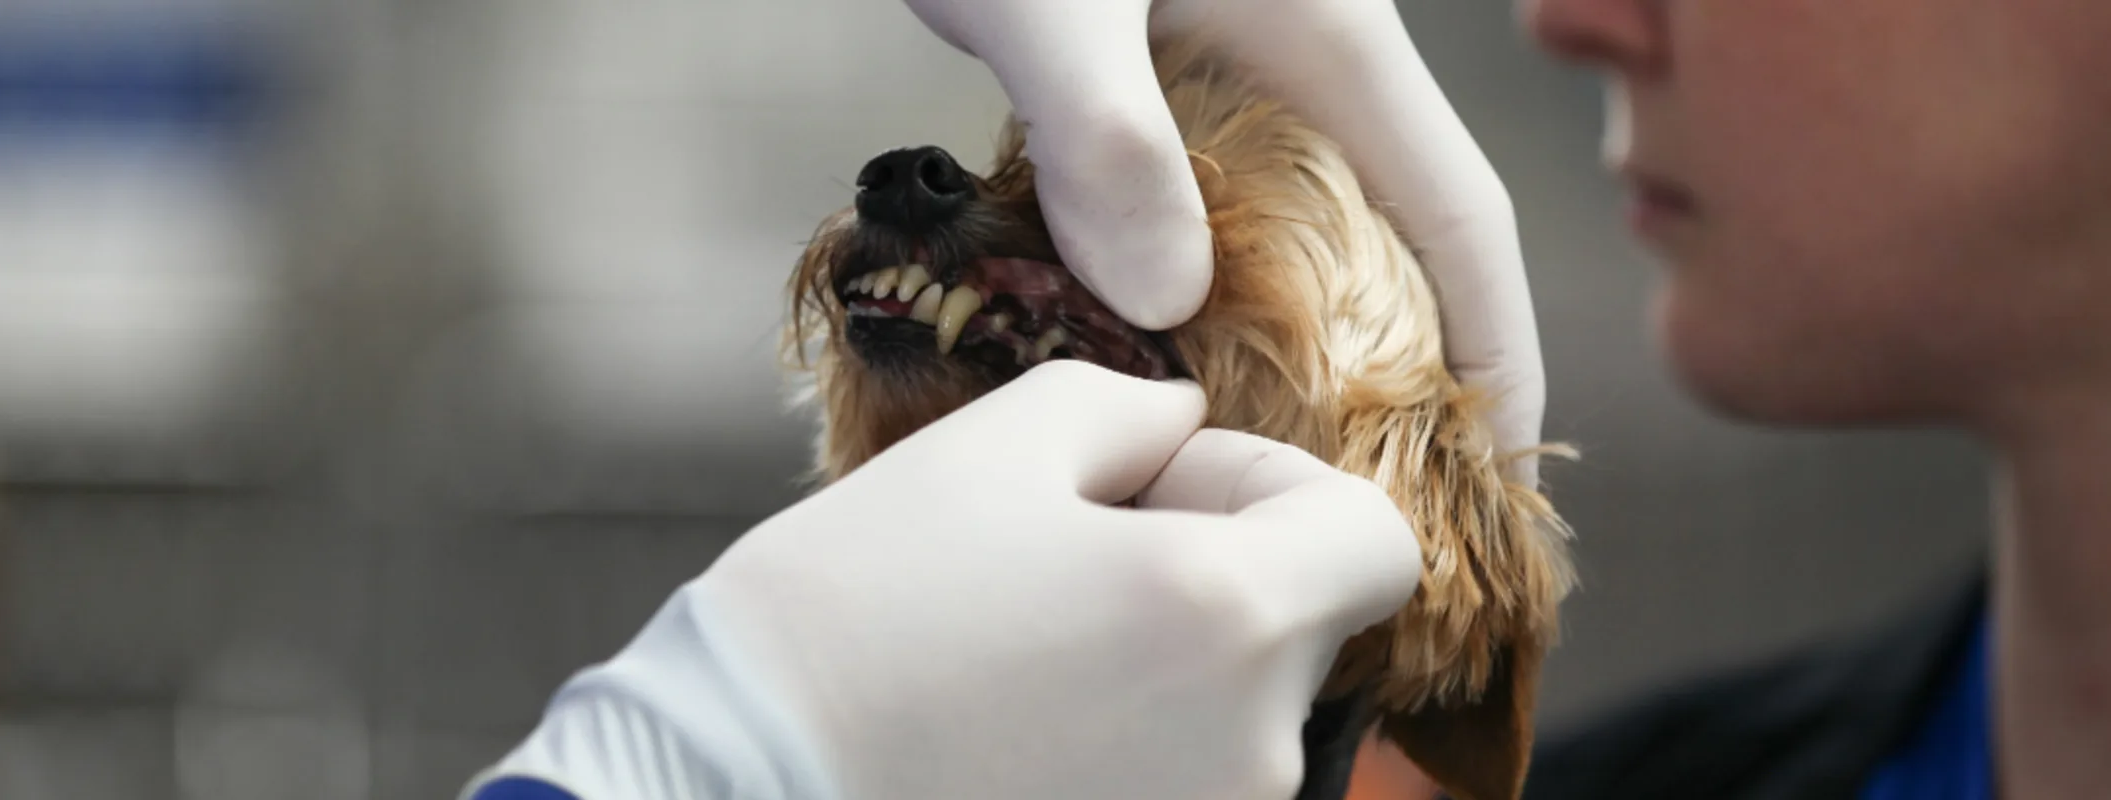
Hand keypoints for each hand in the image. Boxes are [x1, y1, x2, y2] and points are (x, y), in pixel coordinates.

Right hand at [465, 362, 1423, 799]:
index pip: (1375, 543)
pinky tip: (1011, 728)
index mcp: (1230, 616)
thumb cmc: (850, 615)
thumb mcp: (990, 450)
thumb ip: (1131, 409)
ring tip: (1021, 655)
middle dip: (1213, 578)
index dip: (1278, 493)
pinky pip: (1174, 787)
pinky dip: (1123, 752)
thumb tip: (1187, 428)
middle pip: (1302, 634)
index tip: (1160, 492)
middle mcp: (1250, 750)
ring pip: (1234, 721)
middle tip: (1067, 563)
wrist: (735, 783)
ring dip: (1163, 672)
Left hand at [900, 0, 1548, 483]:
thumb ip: (1106, 135)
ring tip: (1279, 458)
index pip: (1458, 213)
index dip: (1499, 345)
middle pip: (1394, 230)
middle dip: (1408, 367)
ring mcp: (1223, 58)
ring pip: (1301, 221)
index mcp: (1328, 36)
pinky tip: (1155, 351)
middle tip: (1381, 504)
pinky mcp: (1145, 64)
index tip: (1504, 468)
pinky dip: (1206, 281)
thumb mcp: (1048, 1)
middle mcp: (1298, 51)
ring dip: (1305, 334)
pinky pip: (1210, 197)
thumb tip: (1170, 302)